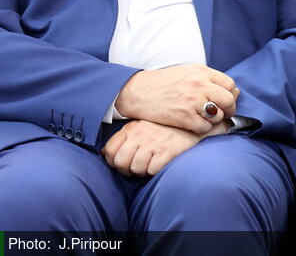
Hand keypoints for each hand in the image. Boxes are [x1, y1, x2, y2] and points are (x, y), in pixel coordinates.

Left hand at [101, 119, 229, 176]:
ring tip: (150, 163)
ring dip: (142, 171)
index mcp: (131, 128)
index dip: (113, 161)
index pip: (109, 150)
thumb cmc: (165, 127)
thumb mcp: (141, 126)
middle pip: (120, 162)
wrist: (191, 124)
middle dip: (127, 170)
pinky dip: (154, 171)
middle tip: (136, 167)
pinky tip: (160, 162)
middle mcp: (140, 135)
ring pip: (136, 168)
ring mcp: (153, 143)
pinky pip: (152, 170)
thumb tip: (104, 153)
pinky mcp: (166, 152)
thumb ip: (124, 137)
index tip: (121, 162)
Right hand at [115, 64, 238, 133]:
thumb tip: (234, 90)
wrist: (139, 92)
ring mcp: (192, 101)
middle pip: (228, 100)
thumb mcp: (188, 71)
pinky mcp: (185, 117)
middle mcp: (199, 85)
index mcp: (201, 72)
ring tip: (206, 118)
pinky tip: (195, 124)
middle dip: (229, 109)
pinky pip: (205, 127)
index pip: (229, 84)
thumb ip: (209, 78)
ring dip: (215, 120)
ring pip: (218, 115)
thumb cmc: (164, 82)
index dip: (231, 95)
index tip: (226, 101)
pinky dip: (203, 128)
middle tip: (223, 113)